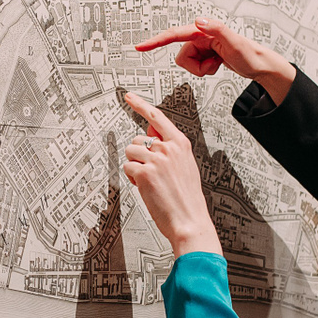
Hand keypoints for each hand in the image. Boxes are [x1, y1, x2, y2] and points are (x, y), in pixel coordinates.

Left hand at [121, 93, 222, 258]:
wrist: (190, 221)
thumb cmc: (187, 199)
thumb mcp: (184, 166)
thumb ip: (169, 150)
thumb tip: (149, 136)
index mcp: (181, 144)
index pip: (157, 117)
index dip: (140, 105)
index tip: (129, 97)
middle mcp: (168, 148)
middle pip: (136, 140)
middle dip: (138, 156)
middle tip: (150, 174)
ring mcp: (157, 160)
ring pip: (130, 153)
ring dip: (134, 167)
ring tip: (150, 182)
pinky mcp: (145, 173)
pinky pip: (128, 168)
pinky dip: (132, 179)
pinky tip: (146, 188)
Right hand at [135, 17, 295, 102]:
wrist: (259, 65)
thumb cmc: (249, 53)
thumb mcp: (234, 42)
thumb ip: (217, 29)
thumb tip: (198, 21)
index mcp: (203, 30)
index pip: (174, 35)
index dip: (156, 41)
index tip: (140, 47)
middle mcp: (200, 36)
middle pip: (182, 56)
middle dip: (196, 66)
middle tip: (214, 64)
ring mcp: (202, 46)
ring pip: (187, 63)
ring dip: (201, 69)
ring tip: (217, 64)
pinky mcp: (205, 54)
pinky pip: (195, 67)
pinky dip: (205, 70)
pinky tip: (217, 65)